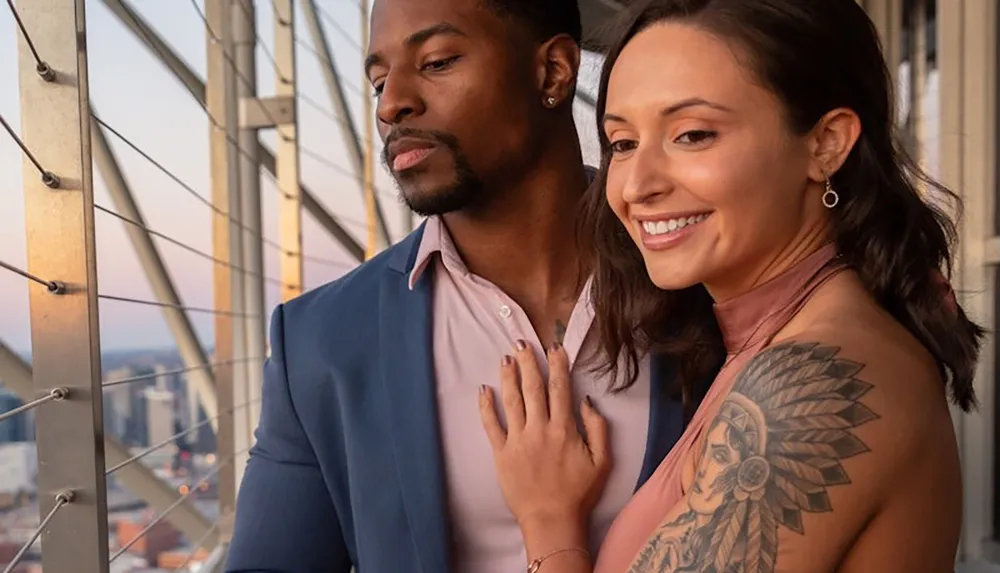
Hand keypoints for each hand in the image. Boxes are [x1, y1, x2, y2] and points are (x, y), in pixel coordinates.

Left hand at [479, 340, 610, 532]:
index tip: (554, 347)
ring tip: (505, 358)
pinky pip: (491, 425)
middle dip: (528, 362)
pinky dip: (485, 406)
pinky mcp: (501, 453)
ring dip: (508, 377)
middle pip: (533, 387)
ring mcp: (518, 440)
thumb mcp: (603, 461)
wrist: (551, 521)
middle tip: (522, 342)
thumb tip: (587, 401)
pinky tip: (483, 389)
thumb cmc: (579, 493)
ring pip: (512, 400)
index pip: (560, 388)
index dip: (557, 365)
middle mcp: (540, 429)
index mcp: (564, 429)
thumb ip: (599, 428)